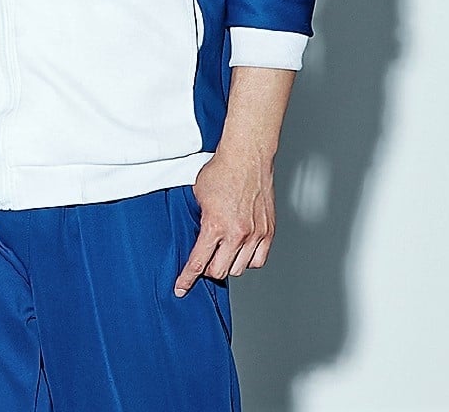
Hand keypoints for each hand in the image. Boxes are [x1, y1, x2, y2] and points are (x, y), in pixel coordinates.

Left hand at [174, 145, 274, 296]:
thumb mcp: (197, 197)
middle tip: (203, 263)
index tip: (180, 289)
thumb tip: (193, 237)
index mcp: (215, 227)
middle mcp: (237, 234)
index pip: (198, 263)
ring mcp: (255, 234)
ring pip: (239, 268)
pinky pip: (258, 260)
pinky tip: (239, 252)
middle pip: (220, 271)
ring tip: (221, 254)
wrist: (247, 159)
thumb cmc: (220, 173)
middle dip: (208, 270)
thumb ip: (196, 220)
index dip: (187, 279)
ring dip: (228, 265)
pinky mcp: (268, 232)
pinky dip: (247, 260)